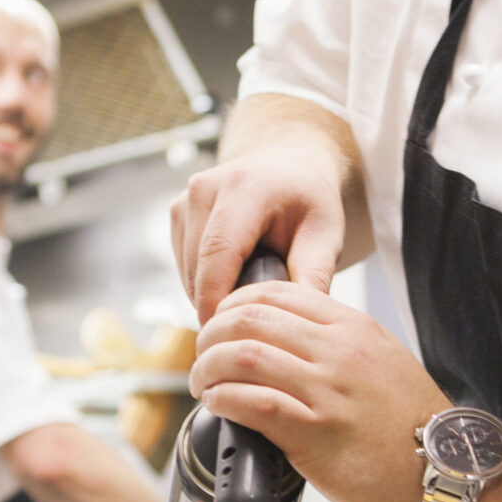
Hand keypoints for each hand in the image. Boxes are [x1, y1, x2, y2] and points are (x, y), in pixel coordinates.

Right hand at [173, 137, 349, 317]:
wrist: (290, 167)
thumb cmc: (309, 202)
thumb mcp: (326, 234)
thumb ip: (313, 276)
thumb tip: (296, 324)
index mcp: (245, 187)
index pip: (217, 253)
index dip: (216, 300)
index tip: (227, 335)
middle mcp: (205, 188)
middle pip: (198, 267)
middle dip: (217, 304)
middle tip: (249, 329)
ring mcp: (185, 199)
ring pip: (187, 270)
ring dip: (210, 294)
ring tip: (250, 295)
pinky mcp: (176, 212)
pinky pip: (183, 264)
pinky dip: (204, 282)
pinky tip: (235, 278)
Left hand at [191, 282, 449, 501]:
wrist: (450, 470)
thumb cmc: (412, 426)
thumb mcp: (380, 362)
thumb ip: (334, 347)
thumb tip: (281, 346)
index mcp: (352, 328)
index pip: (274, 292)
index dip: (232, 305)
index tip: (219, 325)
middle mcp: (339, 351)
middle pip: (249, 318)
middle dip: (210, 335)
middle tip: (202, 356)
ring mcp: (328, 391)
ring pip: (242, 356)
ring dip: (208, 369)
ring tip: (203, 384)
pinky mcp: (317, 433)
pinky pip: (253, 403)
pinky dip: (223, 400)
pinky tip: (218, 406)